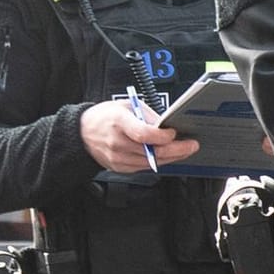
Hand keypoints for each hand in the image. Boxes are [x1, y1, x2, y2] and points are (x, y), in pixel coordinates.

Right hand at [79, 99, 200, 173]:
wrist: (82, 133)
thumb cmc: (104, 117)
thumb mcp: (126, 105)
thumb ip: (147, 114)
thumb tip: (166, 124)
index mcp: (119, 122)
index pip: (143, 134)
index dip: (162, 136)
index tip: (174, 132)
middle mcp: (118, 142)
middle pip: (152, 151)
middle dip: (177, 149)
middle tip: (192, 145)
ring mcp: (118, 157)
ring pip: (151, 162)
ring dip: (172, 157)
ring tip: (185, 150)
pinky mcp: (119, 167)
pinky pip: (144, 167)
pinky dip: (159, 162)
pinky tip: (168, 156)